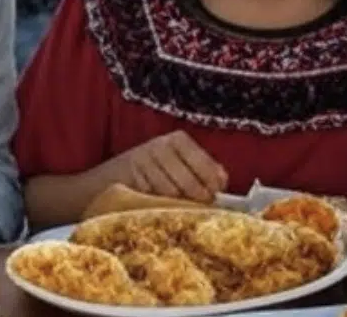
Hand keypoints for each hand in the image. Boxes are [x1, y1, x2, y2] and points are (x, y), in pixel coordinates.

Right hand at [113, 131, 227, 202]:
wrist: (124, 169)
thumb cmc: (164, 166)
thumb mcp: (185, 161)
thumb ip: (206, 169)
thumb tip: (222, 180)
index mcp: (178, 140)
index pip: (199, 159)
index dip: (210, 178)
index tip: (217, 192)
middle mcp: (160, 146)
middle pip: (185, 178)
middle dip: (197, 194)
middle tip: (203, 204)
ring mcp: (143, 161)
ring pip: (168, 190)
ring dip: (178, 203)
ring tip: (184, 207)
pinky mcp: (130, 177)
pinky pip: (150, 196)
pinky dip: (158, 204)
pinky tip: (163, 205)